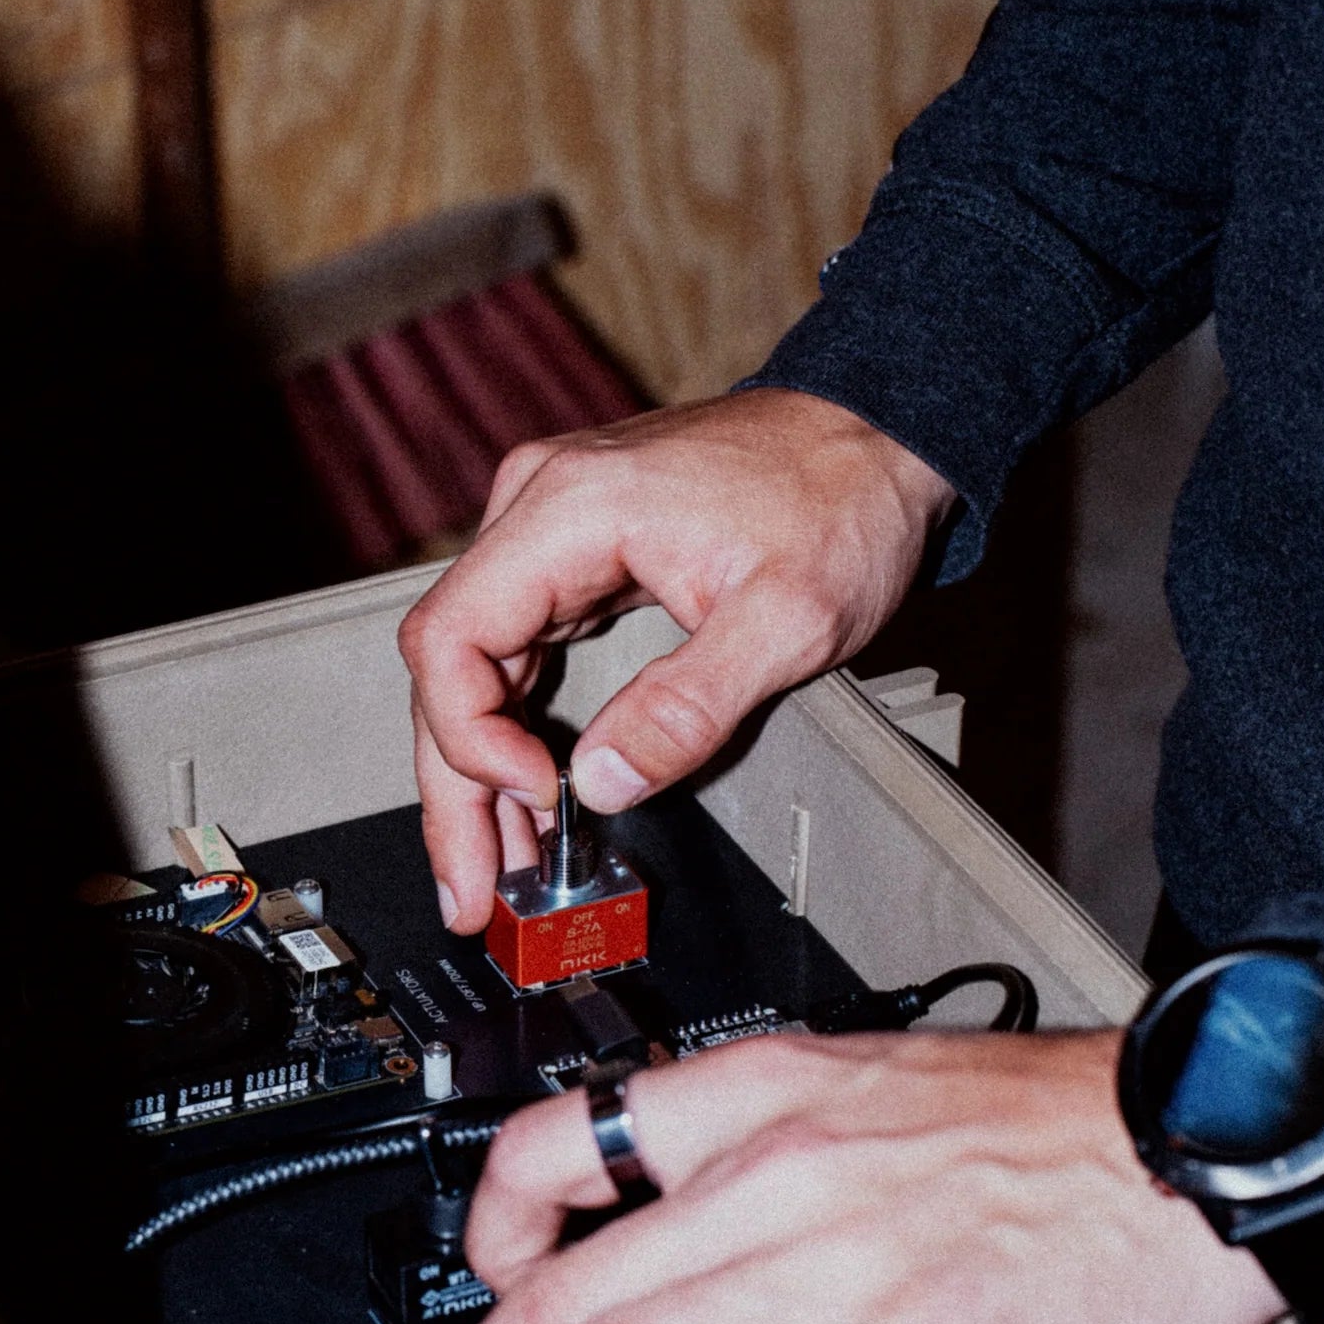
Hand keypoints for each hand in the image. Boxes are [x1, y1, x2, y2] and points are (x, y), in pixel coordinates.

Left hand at [367, 1029, 1281, 1323]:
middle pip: (566, 1280)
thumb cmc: (1055, 1126)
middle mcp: (770, 1166)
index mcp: (759, 1090)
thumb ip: (781, 1147)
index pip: (565, 1137)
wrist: (1194, 1140)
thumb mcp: (879, 1090)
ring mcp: (830, 1260)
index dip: (492, 1219)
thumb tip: (705, 1215)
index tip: (478, 1279)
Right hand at [398, 389, 953, 930]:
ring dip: (477, 772)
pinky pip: (514, 654)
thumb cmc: (838, 498)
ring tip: (492, 869)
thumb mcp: (786, 618)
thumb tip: (603, 780)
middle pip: (448, 666)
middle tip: (472, 888)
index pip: (452, 638)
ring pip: (474, 669)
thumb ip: (689, 706)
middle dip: (456, 788)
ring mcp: (552, 531)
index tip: (537, 797)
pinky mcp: (576, 557)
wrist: (875, 435)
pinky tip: (523, 803)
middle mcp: (540, 509)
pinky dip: (512, 732)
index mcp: (570, 508)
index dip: (472, 737)